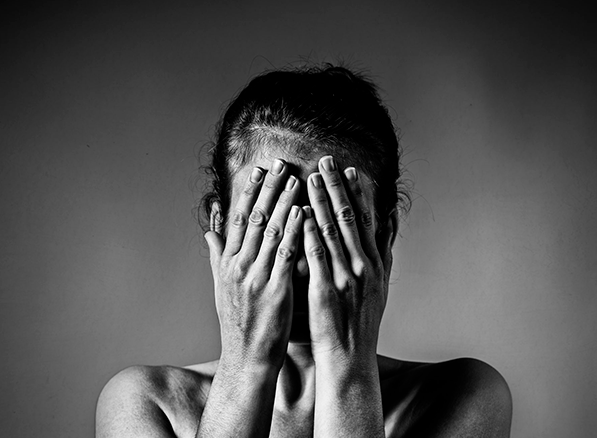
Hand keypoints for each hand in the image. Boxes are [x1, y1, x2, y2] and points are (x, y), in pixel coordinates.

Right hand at [205, 159, 302, 371]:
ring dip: (284, 203)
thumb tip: (209, 231)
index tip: (259, 171)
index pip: (238, 220)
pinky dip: (294, 231)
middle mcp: (239, 266)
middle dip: (268, 189)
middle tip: (281, 164)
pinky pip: (285, 255)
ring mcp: (255, 277)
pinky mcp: (275, 290)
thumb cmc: (238, 322)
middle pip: (254, 219)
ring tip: (296, 180)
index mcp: (228, 263)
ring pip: (270, 232)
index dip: (249, 193)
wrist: (247, 357)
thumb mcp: (221, 287)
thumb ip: (217, 256)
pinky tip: (304, 213)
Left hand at [303, 155, 394, 360]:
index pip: (367, 219)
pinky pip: (315, 254)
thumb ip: (385, 248)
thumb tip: (390, 217)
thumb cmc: (364, 320)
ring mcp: (345, 276)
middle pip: (350, 218)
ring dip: (320, 202)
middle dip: (336, 187)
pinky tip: (299, 213)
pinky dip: (308, 231)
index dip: (357, 193)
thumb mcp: (383, 283)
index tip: (348, 170)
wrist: (351, 356)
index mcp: (376, 263)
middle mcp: (364, 265)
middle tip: (326, 161)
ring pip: (331, 230)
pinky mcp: (325, 289)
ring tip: (310, 177)